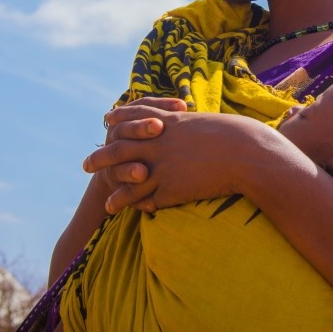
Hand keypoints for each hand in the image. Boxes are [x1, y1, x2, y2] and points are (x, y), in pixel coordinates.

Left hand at [85, 107, 292, 213]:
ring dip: (114, 191)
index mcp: (168, 123)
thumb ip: (189, 124)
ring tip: (105, 205)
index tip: (107, 120)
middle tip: (85, 165)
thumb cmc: (235, 136)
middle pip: (120, 149)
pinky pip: (146, 198)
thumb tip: (187, 121)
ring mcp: (163, 166)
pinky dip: (134, 206)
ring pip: (128, 179)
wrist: (247, 153)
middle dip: (101, 157)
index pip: (134, 118)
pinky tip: (129, 213)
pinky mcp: (171, 187)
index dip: (120, 120)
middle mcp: (159, 143)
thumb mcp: (207, 123)